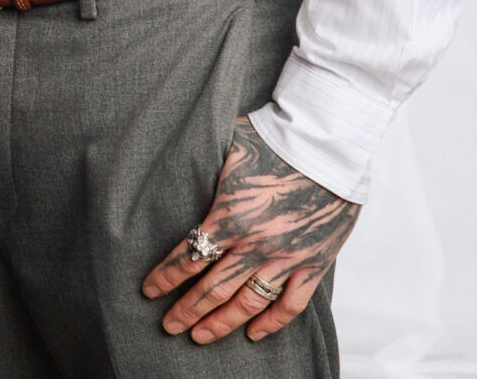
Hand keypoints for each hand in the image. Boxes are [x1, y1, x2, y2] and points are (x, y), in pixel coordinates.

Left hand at [142, 116, 358, 344]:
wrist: (327, 145)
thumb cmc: (274, 139)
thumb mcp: (226, 149)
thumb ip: (202, 171)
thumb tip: (170, 169)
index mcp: (230, 216)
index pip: (189, 257)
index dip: (166, 277)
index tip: (148, 291)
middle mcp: (256, 244)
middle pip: (212, 288)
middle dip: (186, 310)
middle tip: (168, 326)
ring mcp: (286, 257)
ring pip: (247, 303)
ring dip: (221, 323)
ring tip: (200, 336)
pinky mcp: (314, 263)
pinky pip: (291, 304)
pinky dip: (272, 323)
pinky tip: (253, 333)